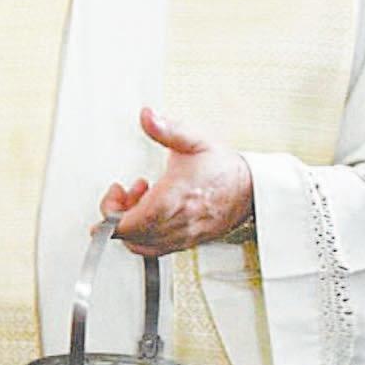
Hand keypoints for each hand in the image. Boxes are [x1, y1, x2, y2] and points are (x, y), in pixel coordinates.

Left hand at [100, 108, 254, 256]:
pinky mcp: (188, 241)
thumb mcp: (194, 140)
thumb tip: (148, 116)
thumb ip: (167, 129)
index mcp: (174, 200)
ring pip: (142, 244)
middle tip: (125, 191)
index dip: (111, 211)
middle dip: (119, 213)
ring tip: (140, 198)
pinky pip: (156, 248)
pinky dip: (145, 233)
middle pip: (131, 235)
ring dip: (132, 223)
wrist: (253, 187)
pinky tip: (152, 210)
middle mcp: (178, 224)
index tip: (114, 191)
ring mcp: (183, 236)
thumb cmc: (223, 167)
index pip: (130, 223)